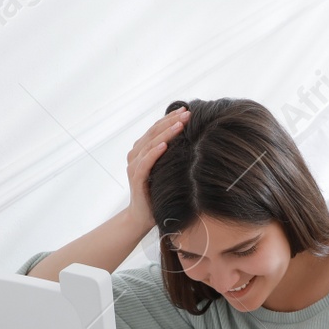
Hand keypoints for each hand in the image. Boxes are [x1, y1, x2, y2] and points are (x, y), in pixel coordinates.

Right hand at [123, 106, 190, 235]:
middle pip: (154, 132)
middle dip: (171, 121)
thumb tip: (194, 141)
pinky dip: (154, 152)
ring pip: (150, 143)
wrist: (142, 218)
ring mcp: (134, 166)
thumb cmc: (157, 194)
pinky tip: (165, 145)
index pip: (157, 128)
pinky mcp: (136, 178)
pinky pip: (145, 162)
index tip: (187, 110)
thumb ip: (172, 156)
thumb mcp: (166, 171)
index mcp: (142, 150)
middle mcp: (136, 155)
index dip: (170, 118)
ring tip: (180, 124)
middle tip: (188, 113)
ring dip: (166, 132)